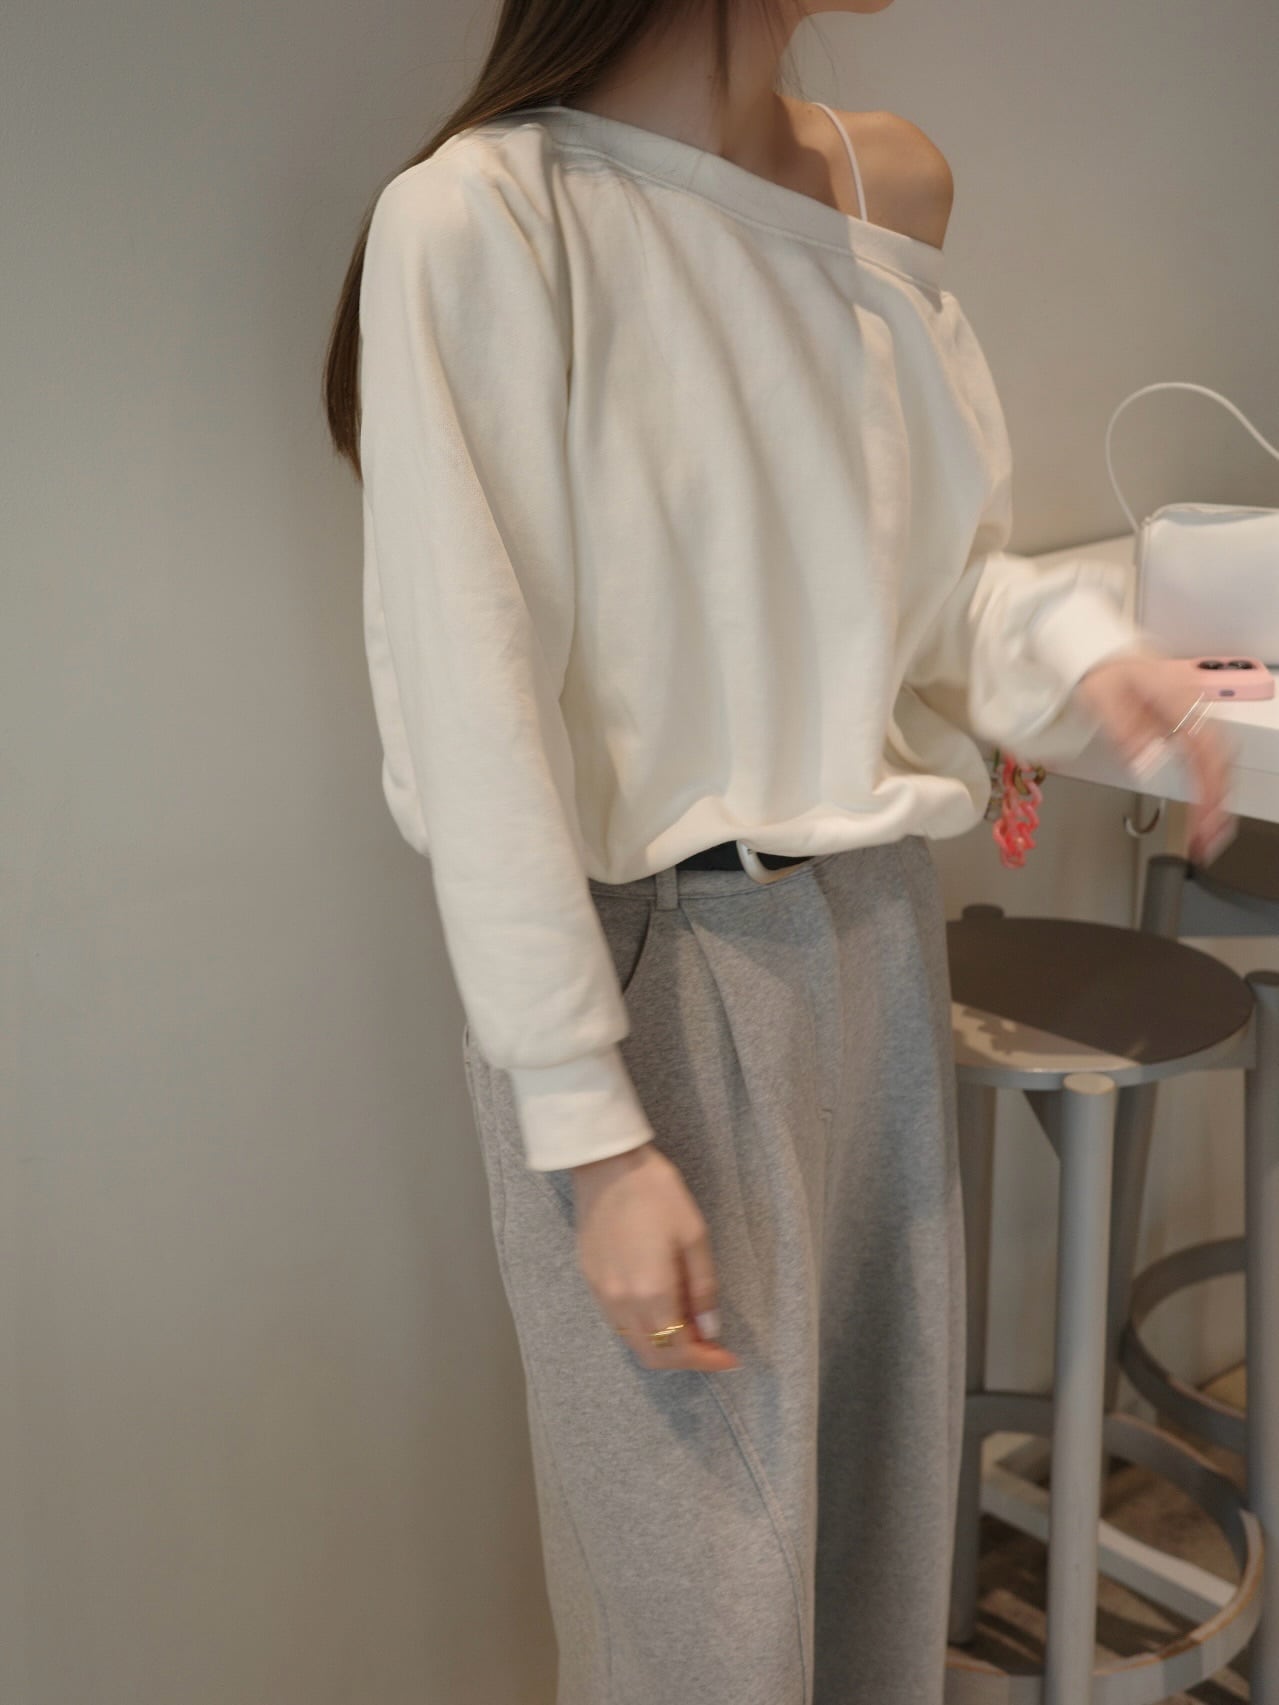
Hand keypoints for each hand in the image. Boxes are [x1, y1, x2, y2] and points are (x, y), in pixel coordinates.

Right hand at [571, 1143, 741, 1371]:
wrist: (608, 1165)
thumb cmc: (657, 1194)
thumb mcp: (694, 1236)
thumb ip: (703, 1288)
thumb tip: (710, 1330)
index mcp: (651, 1292)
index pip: (679, 1349)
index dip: (707, 1360)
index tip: (730, 1358)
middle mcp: (621, 1302)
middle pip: (653, 1355)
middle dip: (685, 1359)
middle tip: (712, 1345)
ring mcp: (602, 1293)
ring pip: (633, 1341)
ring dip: (663, 1345)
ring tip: (690, 1325)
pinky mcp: (591, 1279)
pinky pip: (618, 1321)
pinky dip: (643, 1328)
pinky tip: (661, 1307)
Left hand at [1072, 649, 1238, 863]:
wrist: (1100, 653)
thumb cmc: (1101, 671)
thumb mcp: (1101, 697)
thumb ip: (1123, 730)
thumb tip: (1146, 763)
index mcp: (1177, 698)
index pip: (1204, 749)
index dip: (1209, 786)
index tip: (1205, 817)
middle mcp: (1193, 707)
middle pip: (1219, 759)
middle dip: (1219, 804)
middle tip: (1208, 841)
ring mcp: (1193, 715)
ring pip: (1219, 761)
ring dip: (1217, 800)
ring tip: (1209, 835)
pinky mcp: (1187, 725)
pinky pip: (1207, 758)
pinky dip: (1210, 786)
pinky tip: (1206, 809)